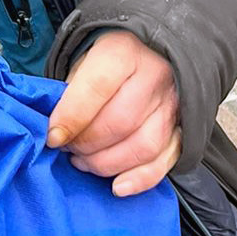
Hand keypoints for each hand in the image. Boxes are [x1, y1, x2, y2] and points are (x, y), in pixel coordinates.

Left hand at [47, 31, 181, 196]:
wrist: (153, 49)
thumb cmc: (109, 58)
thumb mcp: (85, 59)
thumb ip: (71, 90)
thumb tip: (56, 128)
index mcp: (124, 51)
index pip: (96, 88)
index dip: (71, 118)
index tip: (53, 137)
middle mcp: (155, 75)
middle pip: (120, 122)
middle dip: (86, 143)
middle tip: (68, 148)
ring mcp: (173, 104)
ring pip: (142, 146)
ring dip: (106, 164)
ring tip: (84, 161)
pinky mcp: (183, 128)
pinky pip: (165, 161)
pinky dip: (140, 179)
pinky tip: (118, 186)